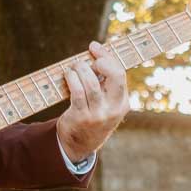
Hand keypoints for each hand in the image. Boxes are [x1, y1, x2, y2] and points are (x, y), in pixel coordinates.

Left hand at [56, 41, 128, 162]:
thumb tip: (96, 51)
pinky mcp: (81, 117)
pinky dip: (72, 79)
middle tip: (89, 59)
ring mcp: (98, 114)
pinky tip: (69, 75)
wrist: (79, 143)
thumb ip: (105, 82)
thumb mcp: (106, 102)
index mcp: (122, 103)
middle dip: (102, 61)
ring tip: (75, 66)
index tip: (94, 46)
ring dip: (81, 69)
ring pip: (92, 83)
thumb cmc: (92, 114)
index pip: (120, 74)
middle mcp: (113, 109)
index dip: (107, 57)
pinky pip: (77, 92)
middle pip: (115, 76)